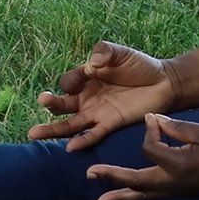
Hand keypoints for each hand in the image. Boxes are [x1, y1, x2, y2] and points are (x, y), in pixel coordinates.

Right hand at [29, 41, 175, 151]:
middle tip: (43, 100)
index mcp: (86, 78)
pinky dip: (82, 141)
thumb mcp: (121, 52)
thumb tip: (92, 64)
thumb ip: (105, 51)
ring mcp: (96, 113)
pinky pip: (92, 135)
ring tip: (34, 133)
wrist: (164, 83)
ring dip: (53, 129)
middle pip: (61, 104)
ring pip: (70, 124)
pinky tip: (70, 147)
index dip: (73, 79)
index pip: (68, 82)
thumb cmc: (140, 65)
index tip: (89, 71)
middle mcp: (87, 97)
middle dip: (50, 103)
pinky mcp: (110, 124)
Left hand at [86, 113, 198, 199]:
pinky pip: (156, 199)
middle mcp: (174, 183)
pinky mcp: (184, 194)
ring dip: (122, 197)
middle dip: (112, 178)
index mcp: (177, 165)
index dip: (149, 130)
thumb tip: (153, 121)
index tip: (155, 118)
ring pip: (144, 196)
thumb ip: (174, 128)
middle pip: (136, 181)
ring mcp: (179, 192)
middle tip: (90, 174)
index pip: (149, 148)